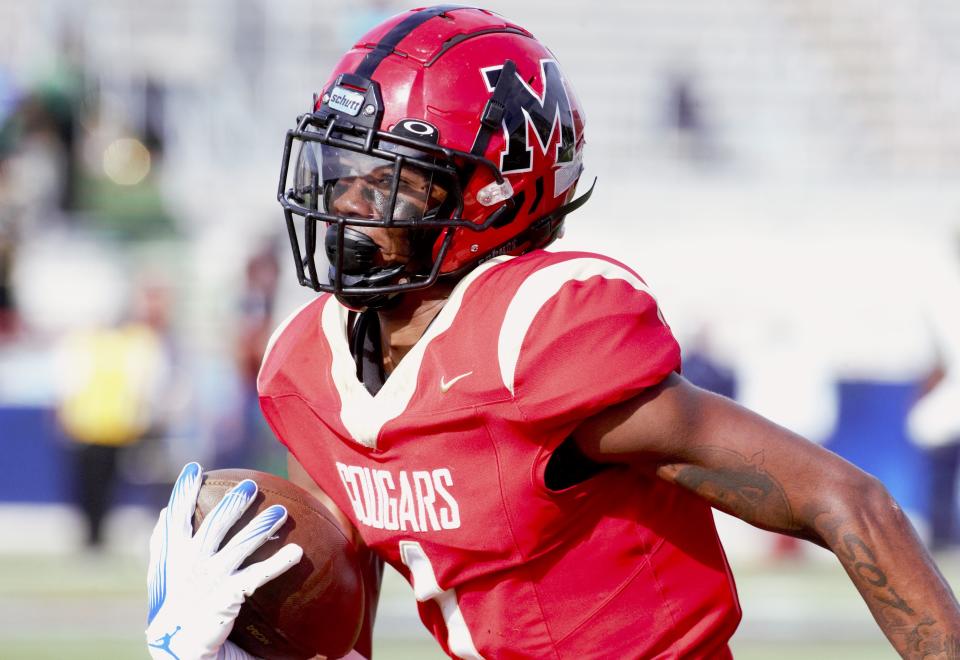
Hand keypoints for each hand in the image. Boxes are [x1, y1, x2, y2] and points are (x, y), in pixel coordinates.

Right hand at [146, 463, 303, 659]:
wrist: (177, 649)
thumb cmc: (171, 607)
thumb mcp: (161, 573)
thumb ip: (163, 543)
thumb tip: (165, 511)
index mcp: (174, 554)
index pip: (177, 517)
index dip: (184, 491)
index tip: (194, 468)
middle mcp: (192, 563)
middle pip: (216, 525)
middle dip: (234, 502)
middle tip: (251, 484)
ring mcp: (211, 578)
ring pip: (240, 545)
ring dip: (262, 526)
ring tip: (281, 511)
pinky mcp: (227, 596)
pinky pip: (257, 575)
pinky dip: (278, 563)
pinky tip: (296, 553)